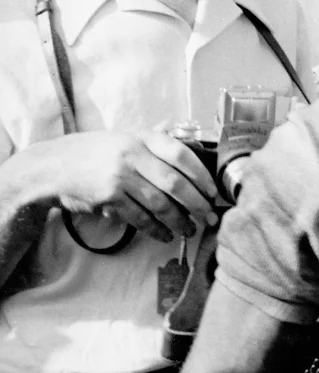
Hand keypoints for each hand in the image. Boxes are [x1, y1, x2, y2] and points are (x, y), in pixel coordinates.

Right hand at [48, 130, 218, 241]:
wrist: (51, 167)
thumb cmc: (93, 153)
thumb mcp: (124, 138)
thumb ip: (154, 144)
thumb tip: (187, 150)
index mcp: (142, 138)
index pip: (182, 154)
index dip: (202, 175)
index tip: (214, 191)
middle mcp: (133, 155)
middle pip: (176, 183)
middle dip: (198, 203)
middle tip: (211, 216)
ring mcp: (120, 177)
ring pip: (160, 204)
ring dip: (179, 220)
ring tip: (190, 230)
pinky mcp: (108, 198)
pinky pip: (140, 218)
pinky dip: (156, 229)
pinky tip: (165, 235)